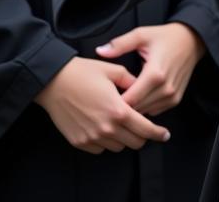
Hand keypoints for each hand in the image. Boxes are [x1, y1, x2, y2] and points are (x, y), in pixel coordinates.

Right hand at [35, 56, 170, 153]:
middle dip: (142, 136)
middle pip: (134, 142)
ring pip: (118, 147)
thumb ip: (132, 81)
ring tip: (122, 124)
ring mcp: (92, 137)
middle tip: (143, 127)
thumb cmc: (84, 72)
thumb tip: (142, 88)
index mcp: (118, 110)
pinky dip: (107, 141)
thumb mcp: (113, 70)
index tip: (165, 134)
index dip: (158, 133)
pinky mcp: (79, 141)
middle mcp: (106, 128)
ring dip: (124, 138)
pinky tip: (106, 128)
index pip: (145, 129)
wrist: (54, 82)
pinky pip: (100, 149)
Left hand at [97, 22, 206, 115]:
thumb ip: (120, 44)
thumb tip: (100, 51)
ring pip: (145, 113)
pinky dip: (145, 107)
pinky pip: (154, 111)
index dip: (114, 102)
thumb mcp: (142, 35)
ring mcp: (172, 96)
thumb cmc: (166, 36)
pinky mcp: (175, 99)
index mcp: (155, 74)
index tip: (104, 98)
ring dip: (134, 109)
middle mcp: (165, 88)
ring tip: (122, 100)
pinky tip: (139, 97)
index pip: (129, 100)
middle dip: (122, 107)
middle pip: (136, 109)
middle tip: (109, 101)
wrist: (193, 40)